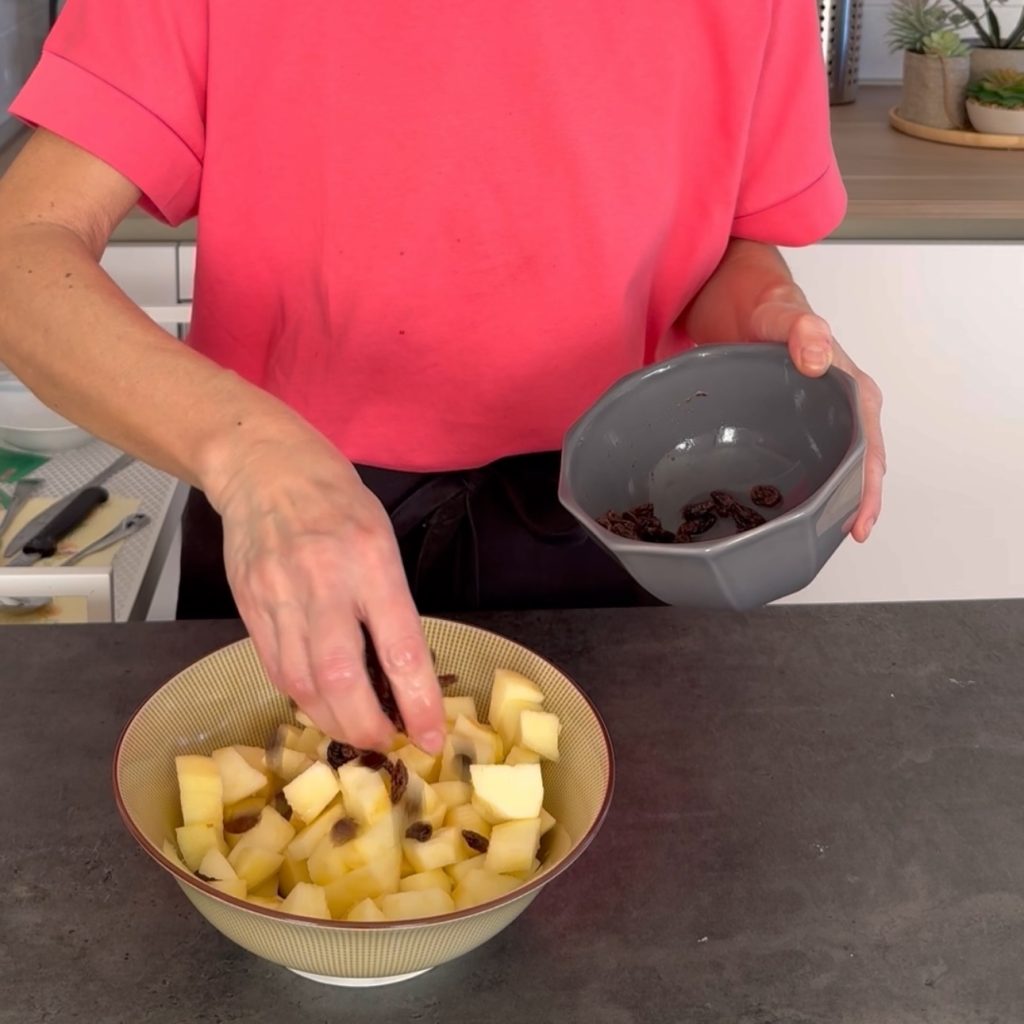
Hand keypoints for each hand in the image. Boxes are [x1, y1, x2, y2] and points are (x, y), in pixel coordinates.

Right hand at [207, 428, 446, 752]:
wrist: (267, 470)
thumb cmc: (337, 503)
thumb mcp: (382, 541)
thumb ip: (390, 604)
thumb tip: (403, 673)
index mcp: (371, 561)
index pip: (400, 648)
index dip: (418, 702)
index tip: (431, 736)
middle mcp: (324, 582)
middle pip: (342, 678)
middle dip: (366, 726)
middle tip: (386, 742)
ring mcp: (280, 596)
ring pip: (304, 684)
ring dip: (333, 721)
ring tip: (355, 730)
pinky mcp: (250, 606)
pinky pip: (277, 669)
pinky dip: (302, 697)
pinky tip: (320, 703)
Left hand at [751, 293, 884, 541]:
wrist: (735, 296)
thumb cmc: (764, 302)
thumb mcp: (780, 311)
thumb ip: (800, 328)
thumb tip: (818, 357)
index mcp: (850, 389)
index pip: (869, 448)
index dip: (867, 489)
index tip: (859, 522)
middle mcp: (839, 408)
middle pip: (856, 467)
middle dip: (853, 505)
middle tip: (837, 539)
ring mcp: (814, 419)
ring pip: (831, 468)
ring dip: (828, 501)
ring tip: (811, 535)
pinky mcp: (790, 425)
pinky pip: (803, 460)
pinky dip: (800, 485)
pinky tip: (782, 507)